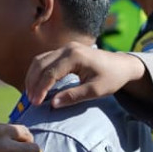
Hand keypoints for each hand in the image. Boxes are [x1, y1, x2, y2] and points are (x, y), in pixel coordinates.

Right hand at [25, 41, 145, 107]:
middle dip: (33, 83)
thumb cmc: (111, 78)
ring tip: (31, 94)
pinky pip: (45, 59)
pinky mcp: (64, 51)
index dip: (40, 89)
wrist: (122, 65)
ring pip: (40, 60)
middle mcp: (67, 48)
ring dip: (33, 77)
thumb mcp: (95, 91)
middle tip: (31, 101)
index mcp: (75, 56)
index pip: (50, 73)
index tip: (36, 104)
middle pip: (40, 64)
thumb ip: (73, 96)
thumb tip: (52, 104)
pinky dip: (38, 72)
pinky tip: (37, 85)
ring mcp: (65, 48)